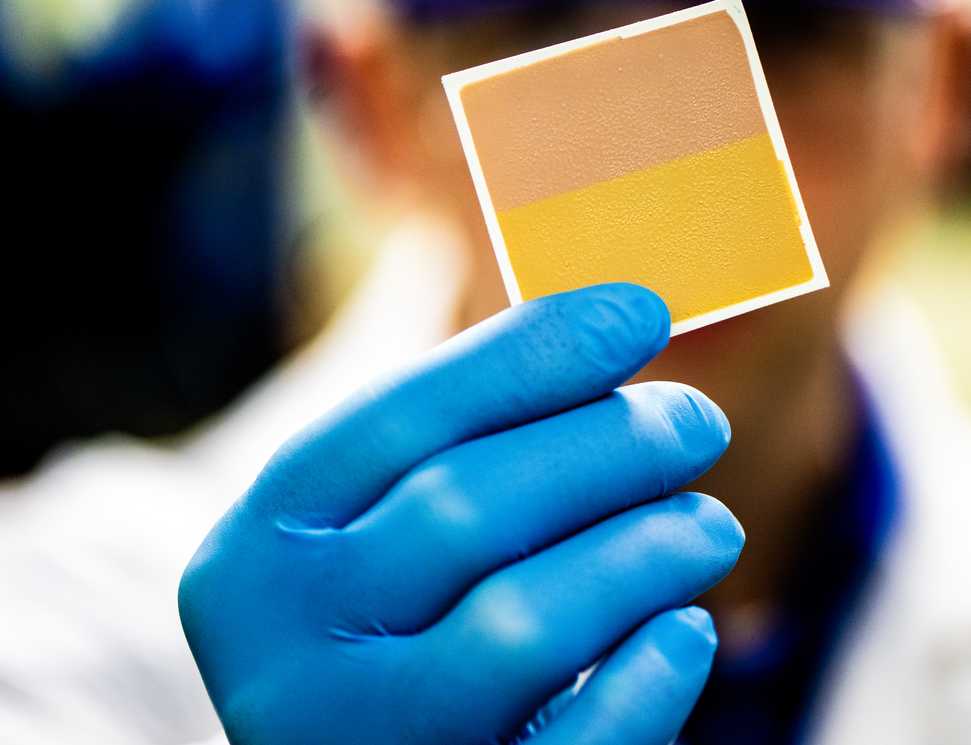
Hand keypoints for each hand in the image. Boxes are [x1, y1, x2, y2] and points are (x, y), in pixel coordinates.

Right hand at [179, 284, 741, 744]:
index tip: (642, 311)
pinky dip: (647, 680)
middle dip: (606, 448)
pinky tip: (691, 629)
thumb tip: (524, 273)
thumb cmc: (384, 629)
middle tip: (695, 422)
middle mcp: (281, 647)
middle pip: (468, 508)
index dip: (535, 354)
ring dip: (642, 554)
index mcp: (260, 542)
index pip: (403, 416)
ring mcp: (355, 742)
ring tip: (709, 525)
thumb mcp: (359, 527)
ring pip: (522, 625)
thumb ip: (423, 417)